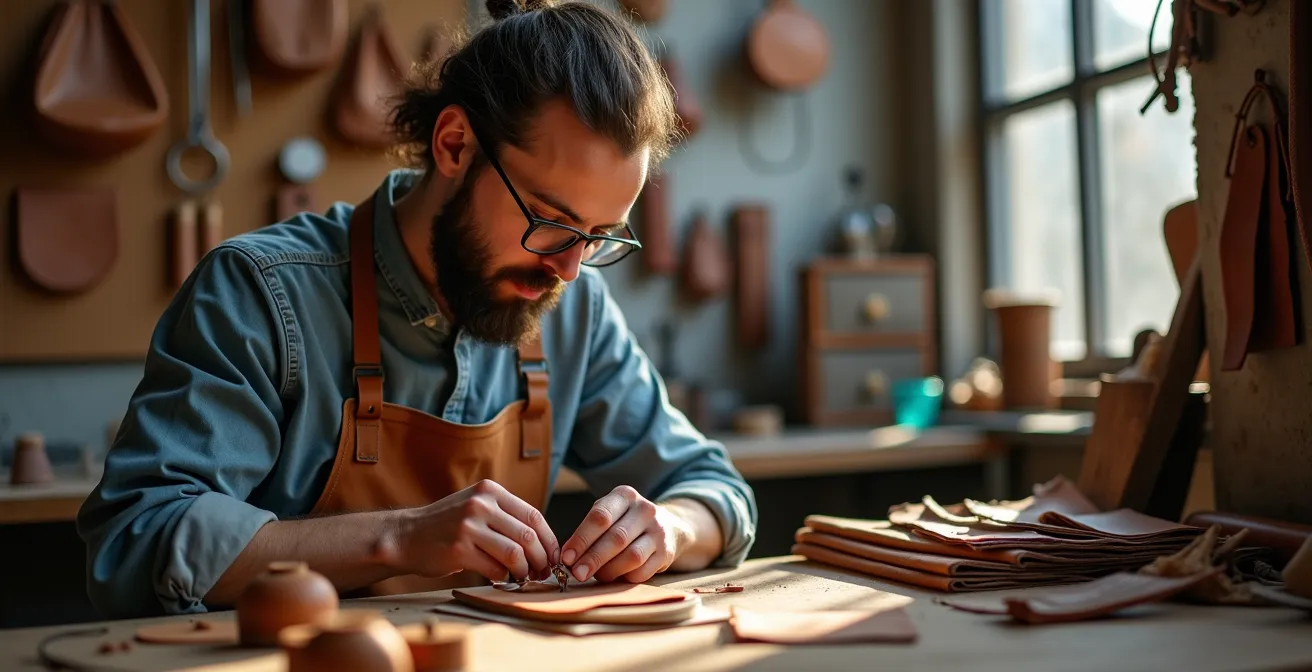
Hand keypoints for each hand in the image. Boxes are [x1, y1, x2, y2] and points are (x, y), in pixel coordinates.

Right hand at [391, 479, 559, 582]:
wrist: (406, 536)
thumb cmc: (447, 525)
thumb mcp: (476, 505)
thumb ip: (505, 515)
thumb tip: (543, 542)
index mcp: (490, 491)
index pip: (533, 515)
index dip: (549, 540)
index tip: (554, 556)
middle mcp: (480, 505)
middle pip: (528, 535)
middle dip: (542, 559)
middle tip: (543, 572)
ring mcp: (469, 526)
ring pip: (515, 554)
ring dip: (524, 571)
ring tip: (524, 577)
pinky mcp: (459, 549)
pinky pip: (494, 569)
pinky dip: (502, 577)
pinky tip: (500, 578)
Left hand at [559, 485, 693, 583]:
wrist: (666, 526)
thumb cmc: (624, 522)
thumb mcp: (609, 514)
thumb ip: (588, 531)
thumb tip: (568, 558)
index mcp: (624, 496)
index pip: (600, 517)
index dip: (581, 539)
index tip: (566, 557)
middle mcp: (645, 510)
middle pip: (616, 538)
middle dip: (593, 558)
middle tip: (577, 573)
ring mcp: (659, 531)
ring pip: (631, 556)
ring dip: (609, 570)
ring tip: (597, 575)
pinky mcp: (666, 552)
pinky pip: (643, 571)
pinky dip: (625, 577)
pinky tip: (616, 577)